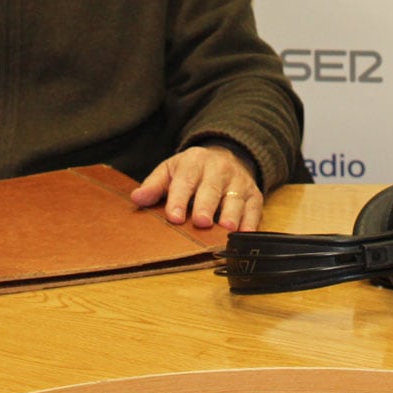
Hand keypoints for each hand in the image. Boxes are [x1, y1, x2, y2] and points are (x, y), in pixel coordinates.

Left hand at [131, 144, 262, 231]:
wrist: (226, 157)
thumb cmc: (193, 171)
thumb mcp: (171, 170)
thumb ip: (154, 185)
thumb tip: (137, 198)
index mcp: (195, 161)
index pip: (186, 180)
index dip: (180, 199)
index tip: (174, 217)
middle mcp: (220, 169)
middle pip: (212, 189)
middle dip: (207, 205)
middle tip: (201, 222)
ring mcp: (239, 182)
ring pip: (236, 199)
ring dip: (232, 214)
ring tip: (226, 229)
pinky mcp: (254, 195)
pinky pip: (254, 209)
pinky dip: (251, 223)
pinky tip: (245, 235)